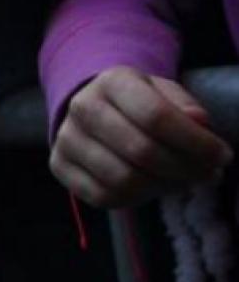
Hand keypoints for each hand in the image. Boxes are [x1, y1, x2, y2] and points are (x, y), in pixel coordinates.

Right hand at [51, 66, 232, 207]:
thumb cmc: (140, 103)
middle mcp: (81, 107)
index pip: (157, 117)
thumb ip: (185, 106)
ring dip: (165, 187)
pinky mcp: (60, 166)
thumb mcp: (166, 93)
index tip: (223, 155)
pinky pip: (105, 197)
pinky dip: (139, 199)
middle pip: (141, 152)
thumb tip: (198, 122)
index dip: (196, 142)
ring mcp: (66, 139)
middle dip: (186, 169)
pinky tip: (156, 186)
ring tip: (184, 180)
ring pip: (124, 180)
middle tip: (209, 174)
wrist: (95, 110)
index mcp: (111, 82)